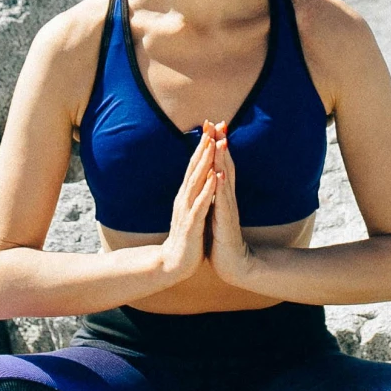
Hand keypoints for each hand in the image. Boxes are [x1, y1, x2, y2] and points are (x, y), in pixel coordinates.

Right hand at [157, 128, 218, 287]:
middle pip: (194, 168)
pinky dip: (208, 189)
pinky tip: (216, 177)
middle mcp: (185, 199)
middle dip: (203, 147)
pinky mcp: (191, 225)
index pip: (194, 166)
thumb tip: (201, 176)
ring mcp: (187, 211)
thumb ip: (195, 194)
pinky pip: (201, 204)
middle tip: (211, 125)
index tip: (211, 126)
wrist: (174, 264)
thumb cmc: (187, 237)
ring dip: (205, 162)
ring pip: (196, 182)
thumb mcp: (192, 211)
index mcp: (187, 195)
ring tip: (213, 144)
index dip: (202, 146)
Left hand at [207, 126, 251, 287]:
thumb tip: (214, 176)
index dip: (217, 145)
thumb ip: (218, 195)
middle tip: (220, 122)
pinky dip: (221, 187)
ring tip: (220, 141)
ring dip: (223, 161)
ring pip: (225, 180)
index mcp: (223, 195)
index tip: (213, 124)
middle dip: (221, 144)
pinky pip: (222, 202)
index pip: (221, 165)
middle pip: (226, 166)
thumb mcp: (217, 212)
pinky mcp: (226, 223)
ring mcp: (228, 210)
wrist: (234, 265)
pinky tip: (219, 175)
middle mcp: (227, 199)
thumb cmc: (223, 239)